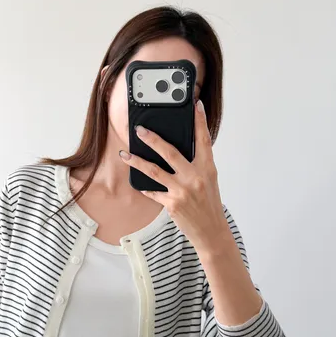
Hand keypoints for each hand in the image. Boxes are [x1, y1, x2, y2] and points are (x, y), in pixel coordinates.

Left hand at [120, 100, 230, 256]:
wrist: (211, 230)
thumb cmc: (209, 204)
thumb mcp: (208, 180)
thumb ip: (196, 165)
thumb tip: (179, 151)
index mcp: (207, 168)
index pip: (203, 140)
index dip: (200, 122)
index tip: (195, 106)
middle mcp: (194, 177)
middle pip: (170, 152)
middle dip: (153, 139)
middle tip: (140, 130)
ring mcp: (182, 190)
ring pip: (154, 171)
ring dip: (136, 161)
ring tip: (124, 154)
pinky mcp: (172, 203)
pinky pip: (153, 191)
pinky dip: (144, 187)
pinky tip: (136, 182)